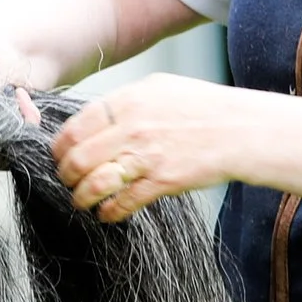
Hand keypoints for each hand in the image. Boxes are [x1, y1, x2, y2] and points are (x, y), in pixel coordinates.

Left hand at [50, 74, 250, 221]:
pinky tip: (108, 212)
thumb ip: (124, 102)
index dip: (60, 148)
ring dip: (81, 197)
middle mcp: (132, 127)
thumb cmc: (203, 109)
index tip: (60, 157)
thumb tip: (93, 120)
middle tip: (68, 181)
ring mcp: (146, 156)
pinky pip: (121, 203)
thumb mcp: (159, 88)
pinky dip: (108, 212)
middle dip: (65, 175)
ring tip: (82, 201)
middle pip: (77, 159)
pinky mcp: (161, 182)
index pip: (75, 128)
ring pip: (93, 184)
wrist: (241, 130)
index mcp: (128, 101)